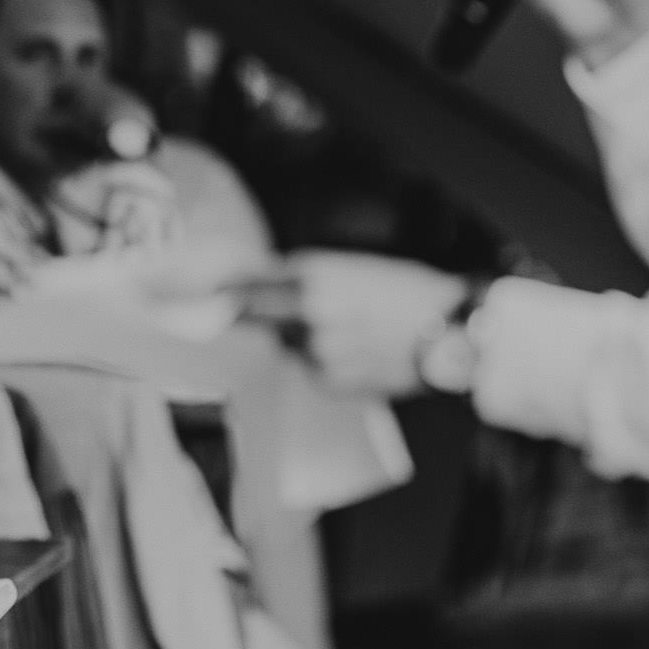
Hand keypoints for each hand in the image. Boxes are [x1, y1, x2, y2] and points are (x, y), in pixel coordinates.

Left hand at [239, 252, 468, 396]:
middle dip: (254, 312)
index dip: (221, 287)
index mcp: (314, 276)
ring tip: (348, 330)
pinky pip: (310, 368)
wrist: (449, 335)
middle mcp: (308, 313)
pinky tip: (358, 352)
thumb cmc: (409, 293)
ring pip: (288, 343)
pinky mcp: (329, 381)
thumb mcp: (354, 267)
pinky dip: (323, 361)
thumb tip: (259, 279)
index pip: (247, 284)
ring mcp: (316, 351)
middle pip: (258, 316)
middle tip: (265, 314)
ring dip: (301, 337)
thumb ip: (303, 274)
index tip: (198, 290)